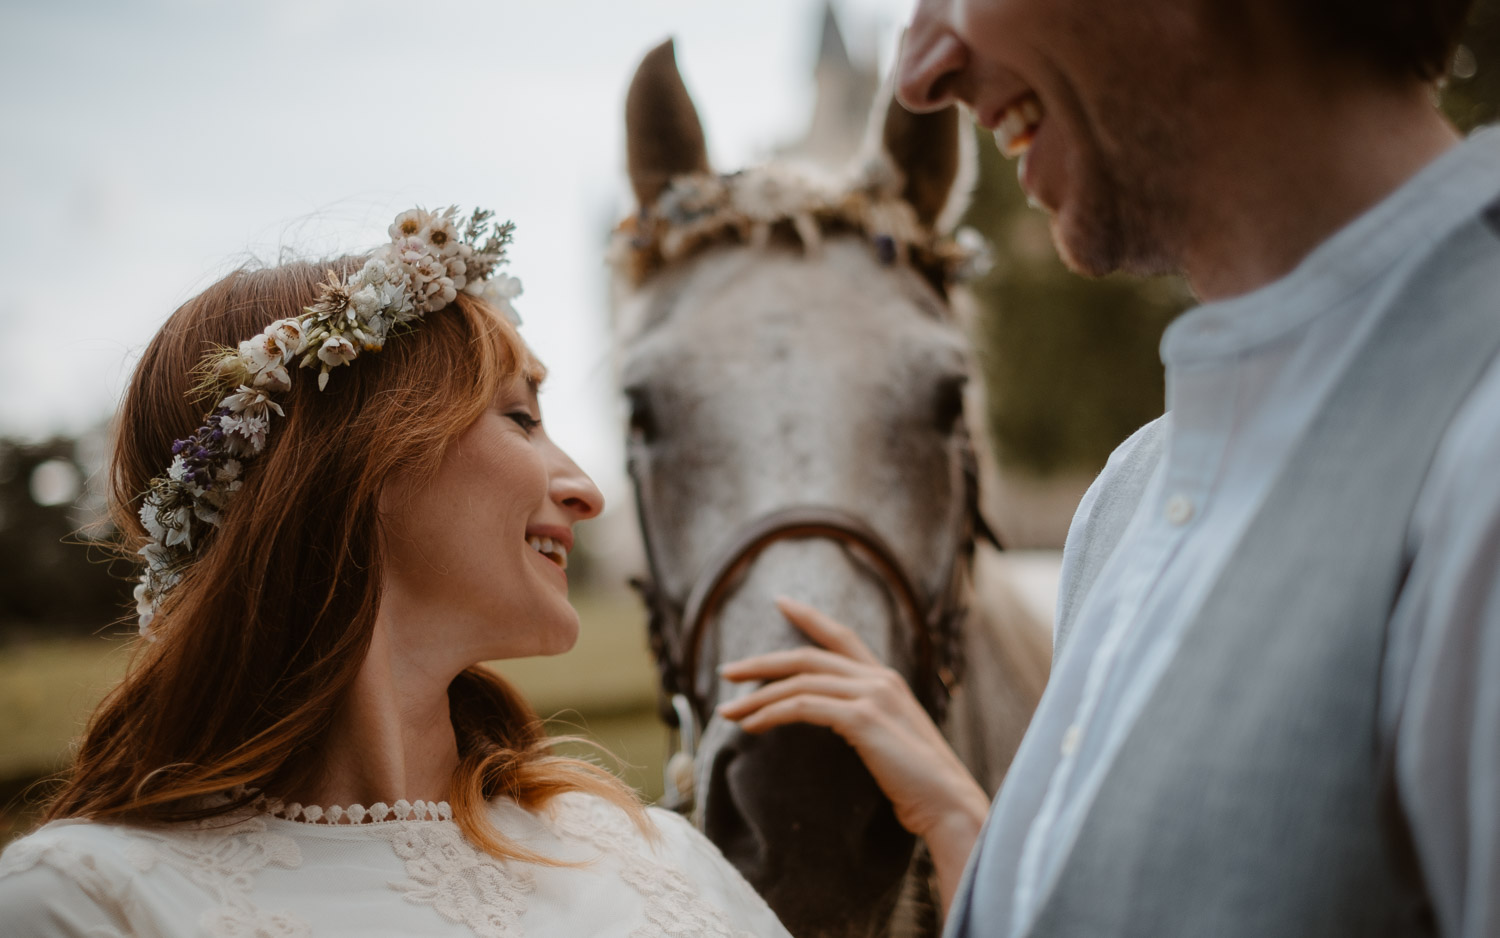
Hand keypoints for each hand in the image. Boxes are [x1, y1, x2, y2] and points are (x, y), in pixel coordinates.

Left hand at [717, 596, 990, 914]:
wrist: (949, 805)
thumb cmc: (918, 784)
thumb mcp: (890, 741)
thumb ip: (865, 720)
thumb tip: (831, 719)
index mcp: (887, 679)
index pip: (841, 637)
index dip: (809, 617)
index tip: (780, 602)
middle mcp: (880, 678)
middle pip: (807, 656)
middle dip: (761, 663)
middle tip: (726, 671)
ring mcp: (872, 694)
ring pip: (799, 682)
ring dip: (756, 696)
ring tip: (726, 712)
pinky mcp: (862, 718)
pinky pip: (803, 707)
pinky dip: (771, 714)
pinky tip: (751, 726)